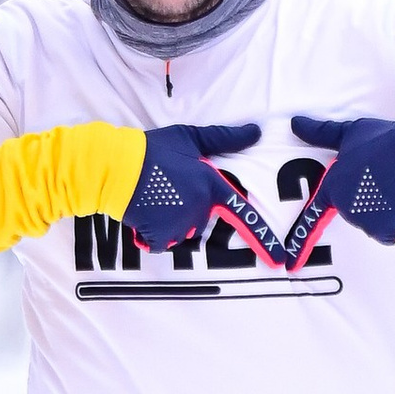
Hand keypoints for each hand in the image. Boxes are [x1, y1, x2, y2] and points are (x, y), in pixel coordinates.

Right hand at [124, 122, 261, 251]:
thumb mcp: (190, 137)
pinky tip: (145, 212)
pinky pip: (162, 242)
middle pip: (203, 220)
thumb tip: (256, 131)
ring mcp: (182, 224)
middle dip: (189, 208)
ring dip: (171, 221)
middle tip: (169, 188)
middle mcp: (201, 208)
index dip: (263, 239)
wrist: (116, 166)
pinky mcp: (161, 236)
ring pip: (183, 232)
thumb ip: (224, 138)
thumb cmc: (153, 149)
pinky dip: (153, 233)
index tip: (279, 262)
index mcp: (211, 185)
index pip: (243, 213)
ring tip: (155, 198)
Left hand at [286, 112, 394, 248]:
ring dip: (387, 211)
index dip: (300, 242)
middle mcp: (344, 207)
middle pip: (354, 212)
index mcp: (332, 185)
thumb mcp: (351, 132)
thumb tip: (294, 124)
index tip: (291, 265)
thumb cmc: (386, 140)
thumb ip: (321, 133)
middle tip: (384, 179)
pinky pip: (392, 233)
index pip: (313, 216)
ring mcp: (363, 220)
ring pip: (375, 223)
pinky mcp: (384, 229)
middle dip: (368, 200)